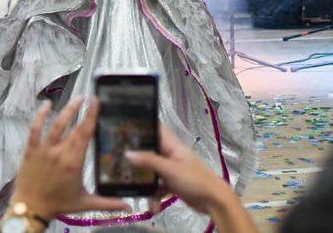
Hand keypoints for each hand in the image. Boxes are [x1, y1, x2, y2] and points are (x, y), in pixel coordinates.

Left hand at [10, 98, 131, 220]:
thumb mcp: (85, 203)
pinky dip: (40, 115)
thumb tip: (128, 206)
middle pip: (74, 128)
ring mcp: (44, 149)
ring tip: (76, 99)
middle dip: (83, 111)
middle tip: (91, 99)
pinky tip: (46, 105)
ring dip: (67, 110)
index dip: (92, 117)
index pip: (85, 134)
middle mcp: (59, 153)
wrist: (30, 208)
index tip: (97, 103)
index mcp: (73, 163)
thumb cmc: (57, 204)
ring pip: (56, 124)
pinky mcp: (31, 149)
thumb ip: (108, 203)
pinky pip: (35, 129)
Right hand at [125, 124, 239, 215]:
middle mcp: (170, 155)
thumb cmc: (195, 180)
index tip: (122, 127)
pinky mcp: (172, 183)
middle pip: (149, 151)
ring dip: (144, 181)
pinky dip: (154, 195)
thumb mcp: (170, 169)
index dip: (141, 125)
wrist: (214, 201)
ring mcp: (171, 169)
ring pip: (151, 170)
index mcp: (172, 145)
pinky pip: (158, 186)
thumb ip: (149, 160)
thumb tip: (127, 153)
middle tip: (117, 159)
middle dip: (136, 156)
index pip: (156, 129)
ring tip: (131, 187)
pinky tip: (153, 206)